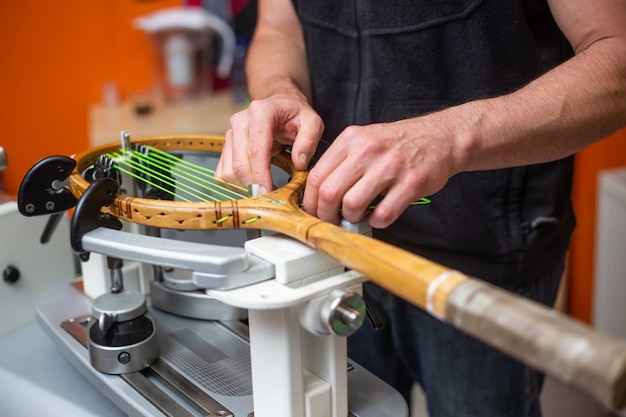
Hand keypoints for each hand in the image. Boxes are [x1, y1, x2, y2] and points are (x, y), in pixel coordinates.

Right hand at [215, 94, 323, 192]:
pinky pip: (223, 173)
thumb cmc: (296, 115)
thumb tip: (300, 163)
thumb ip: (309, 141)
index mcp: (260, 113)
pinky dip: (237, 185)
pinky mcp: (226, 147)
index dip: (260, 175)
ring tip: (266, 190)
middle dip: (254, 185)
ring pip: (228, 171)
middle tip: (271, 198)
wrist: (280, 105)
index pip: (256, 150)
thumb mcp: (312, 122)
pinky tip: (254, 185)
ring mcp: (230, 135)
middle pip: (239, 164)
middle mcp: (240, 122)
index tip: (269, 193)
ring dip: (245, 187)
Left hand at [302, 115, 462, 227]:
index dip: (311, 201)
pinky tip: (378, 216)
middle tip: (332, 221)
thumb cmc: (399, 143)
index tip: (314, 211)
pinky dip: (376, 222)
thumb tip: (318, 193)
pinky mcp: (411, 183)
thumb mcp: (364, 139)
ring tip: (358, 216)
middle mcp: (368, 150)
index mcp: (351, 139)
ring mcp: (390, 167)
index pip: (316, 176)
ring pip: (352, 205)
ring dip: (352, 218)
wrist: (440, 137)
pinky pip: (383, 214)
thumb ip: (340, 161)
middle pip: (330, 192)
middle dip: (326, 215)